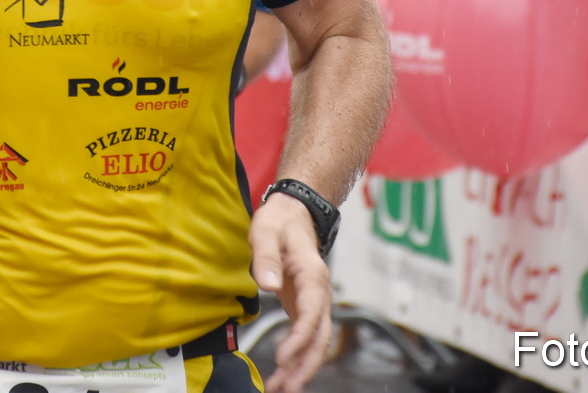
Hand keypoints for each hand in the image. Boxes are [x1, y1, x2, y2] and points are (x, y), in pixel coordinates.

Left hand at [250, 193, 332, 392]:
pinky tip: (283, 371)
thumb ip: (266, 257)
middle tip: (287, 387)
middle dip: (306, 364)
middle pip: (321, 335)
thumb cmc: (280, 221)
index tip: (283, 357)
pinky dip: (297, 355)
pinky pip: (306, 335)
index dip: (300, 338)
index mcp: (312, 274)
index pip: (313, 312)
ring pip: (316, 339)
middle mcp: (319, 291)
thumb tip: (269, 285)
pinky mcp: (303, 304)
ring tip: (281, 387)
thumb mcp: (267, 231)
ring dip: (302, 365)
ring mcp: (313, 299)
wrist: (293, 212)